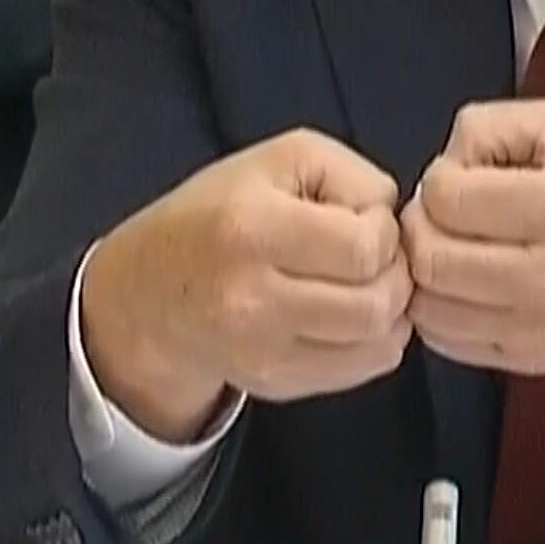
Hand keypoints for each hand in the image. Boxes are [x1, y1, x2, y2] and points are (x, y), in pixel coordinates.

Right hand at [81, 130, 411, 441]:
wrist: (150, 293)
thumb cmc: (221, 212)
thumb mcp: (282, 158)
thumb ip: (352, 176)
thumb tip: (393, 221)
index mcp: (252, 229)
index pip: (365, 248)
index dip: (383, 230)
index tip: (363, 220)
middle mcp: (254, 299)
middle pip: (376, 304)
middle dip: (394, 272)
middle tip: (372, 255)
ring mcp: (264, 352)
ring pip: (378, 343)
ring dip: (391, 308)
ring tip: (366, 282)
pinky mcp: (276, 385)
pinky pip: (363, 370)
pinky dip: (376, 340)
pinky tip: (353, 313)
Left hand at [403, 100, 544, 383]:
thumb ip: (494, 126)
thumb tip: (442, 162)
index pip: (445, 197)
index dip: (441, 178)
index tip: (464, 177)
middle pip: (428, 257)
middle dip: (422, 226)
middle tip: (447, 213)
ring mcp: (532, 328)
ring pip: (428, 304)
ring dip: (426, 270)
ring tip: (454, 247)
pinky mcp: (525, 361)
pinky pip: (445, 341)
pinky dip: (440, 309)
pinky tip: (464, 284)